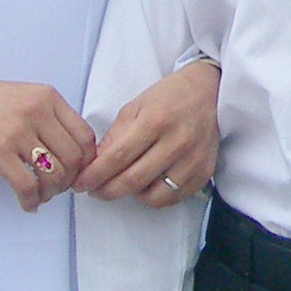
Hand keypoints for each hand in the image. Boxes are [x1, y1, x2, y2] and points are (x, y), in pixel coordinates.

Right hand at [0, 73, 93, 209]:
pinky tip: (27, 203)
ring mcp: (18, 132)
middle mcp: (37, 112)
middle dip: (70, 181)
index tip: (77, 172)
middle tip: (58, 188)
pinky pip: (28, 187)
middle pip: (74, 159)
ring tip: (41, 195)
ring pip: (55, 175)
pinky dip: (32, 201)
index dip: (86, 161)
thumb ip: (49, 116)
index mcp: (48, 97)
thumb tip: (73, 151)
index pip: (85, 136)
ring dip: (51, 193)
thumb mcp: (24, 96)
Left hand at [77, 58, 217, 205]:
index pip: (118, 157)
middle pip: (133, 180)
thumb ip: (115, 136)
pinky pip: (172, 198)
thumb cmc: (170, 97)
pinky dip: (155, 197)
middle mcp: (176, 142)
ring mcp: (193, 160)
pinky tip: (147, 184)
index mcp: (155, 121)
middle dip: (106, 191)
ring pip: (153, 196)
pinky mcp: (203, 173)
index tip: (81, 183)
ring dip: (131, 195)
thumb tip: (96, 165)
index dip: (95, 175)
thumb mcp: (136, 106)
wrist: (210, 92)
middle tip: (94, 190)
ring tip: (125, 183)